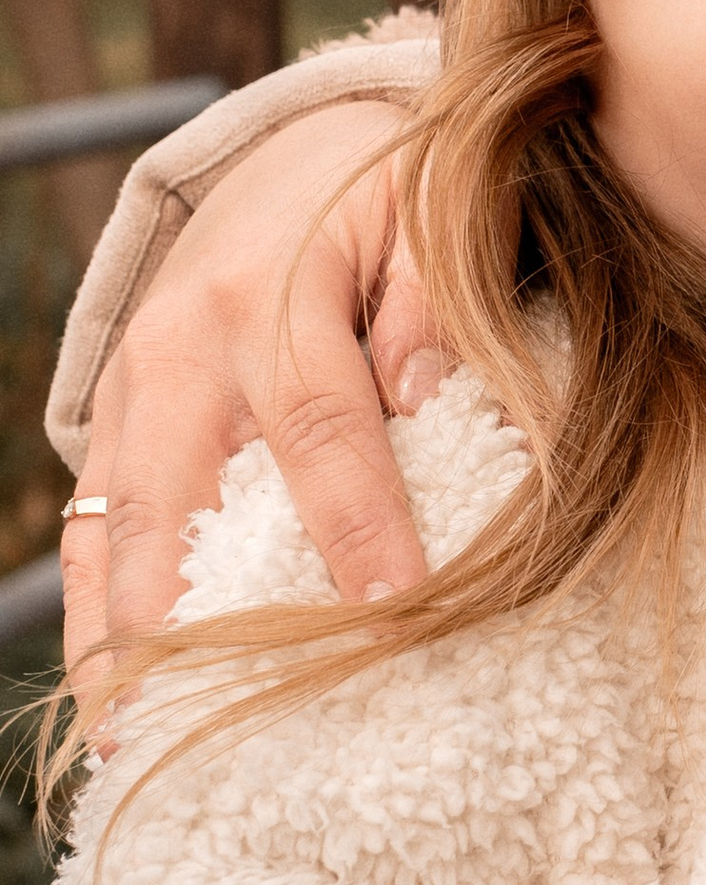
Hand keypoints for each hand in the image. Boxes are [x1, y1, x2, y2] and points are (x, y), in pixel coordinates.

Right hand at [64, 99, 435, 714]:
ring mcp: (134, 387)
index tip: (394, 609)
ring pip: (113, 525)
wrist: (300, 148)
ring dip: (123, 635)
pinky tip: (116, 693)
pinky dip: (99, 609)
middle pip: (175, 498)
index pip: (317, 424)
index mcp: (271, 293)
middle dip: (192, 617)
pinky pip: (92, 524)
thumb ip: (435, 308)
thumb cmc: (387, 196)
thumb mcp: (432, 216)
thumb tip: (428, 403)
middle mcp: (181, 348)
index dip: (354, 520)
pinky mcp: (118, 415)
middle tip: (214, 720)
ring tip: (139, 737)